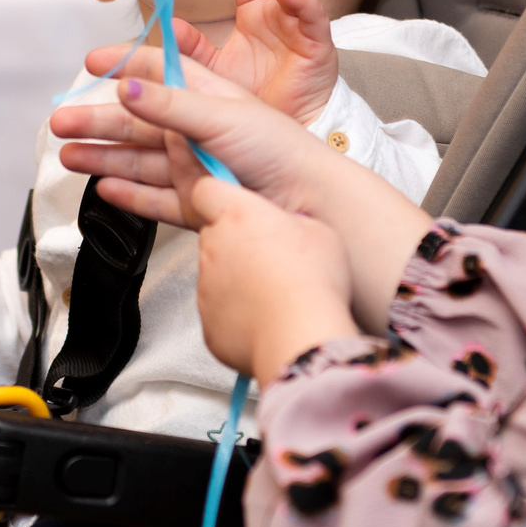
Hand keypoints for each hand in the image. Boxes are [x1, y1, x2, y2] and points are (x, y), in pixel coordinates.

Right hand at [51, 57, 435, 331]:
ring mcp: (197, 170)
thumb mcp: (221, 115)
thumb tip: (126, 87)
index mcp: (208, 97)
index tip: (90, 63)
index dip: (123, 66)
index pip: (158, 73)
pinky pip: (156, 199)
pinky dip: (129, 195)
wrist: (308, 202)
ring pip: (140, 161)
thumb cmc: (278, 148)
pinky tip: (104, 188)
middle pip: (138, 122)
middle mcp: (198, 131)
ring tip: (68, 156)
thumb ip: (171, 104)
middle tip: (60, 121)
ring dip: (103, 156)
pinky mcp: (199, 205)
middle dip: (97, 120)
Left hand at [176, 0, 338, 126]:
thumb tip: (168, 26)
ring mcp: (300, 24)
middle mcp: (278, 12)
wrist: (277, 133)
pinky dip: (301, 0)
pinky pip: (313, 14)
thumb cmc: (256, 97)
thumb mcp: (215, 69)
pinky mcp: (317, 42)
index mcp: (255, 12)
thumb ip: (192, 48)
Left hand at [185, 172, 360, 382]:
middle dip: (235, 243)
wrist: (301, 337)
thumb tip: (287, 226)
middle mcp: (214, 247)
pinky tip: (266, 317)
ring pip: (216, 275)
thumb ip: (291, 222)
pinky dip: (237, 314)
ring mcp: (206, 287)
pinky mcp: (208, 323)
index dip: (219, 195)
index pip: (206, 189)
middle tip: (268, 256)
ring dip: (237, 280)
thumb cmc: (314, 283)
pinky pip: (219, 311)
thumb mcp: (319, 232)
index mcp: (238, 216)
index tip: (232, 203)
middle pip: (214, 236)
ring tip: (273, 293)